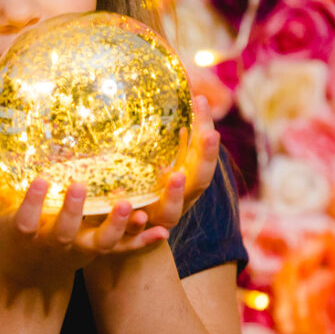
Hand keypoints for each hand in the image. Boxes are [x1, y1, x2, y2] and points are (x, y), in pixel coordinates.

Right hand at [0, 146, 168, 285]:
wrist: (31, 276)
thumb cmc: (13, 235)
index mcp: (25, 232)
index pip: (27, 219)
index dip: (33, 202)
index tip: (41, 180)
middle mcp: (53, 244)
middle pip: (64, 232)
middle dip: (73, 211)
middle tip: (81, 186)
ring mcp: (78, 251)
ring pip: (100, 243)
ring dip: (117, 227)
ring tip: (132, 207)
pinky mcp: (98, 254)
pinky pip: (123, 250)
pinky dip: (143, 243)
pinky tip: (163, 231)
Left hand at [137, 94, 220, 231]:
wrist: (124, 234)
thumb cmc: (141, 187)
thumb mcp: (148, 158)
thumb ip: (157, 135)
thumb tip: (162, 94)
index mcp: (186, 177)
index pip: (201, 149)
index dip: (204, 127)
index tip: (200, 100)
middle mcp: (180, 200)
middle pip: (200, 180)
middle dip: (206, 157)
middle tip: (210, 134)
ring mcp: (160, 221)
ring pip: (172, 212)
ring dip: (175, 194)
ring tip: (176, 176)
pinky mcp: (138, 239)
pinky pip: (142, 237)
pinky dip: (142, 230)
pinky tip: (140, 219)